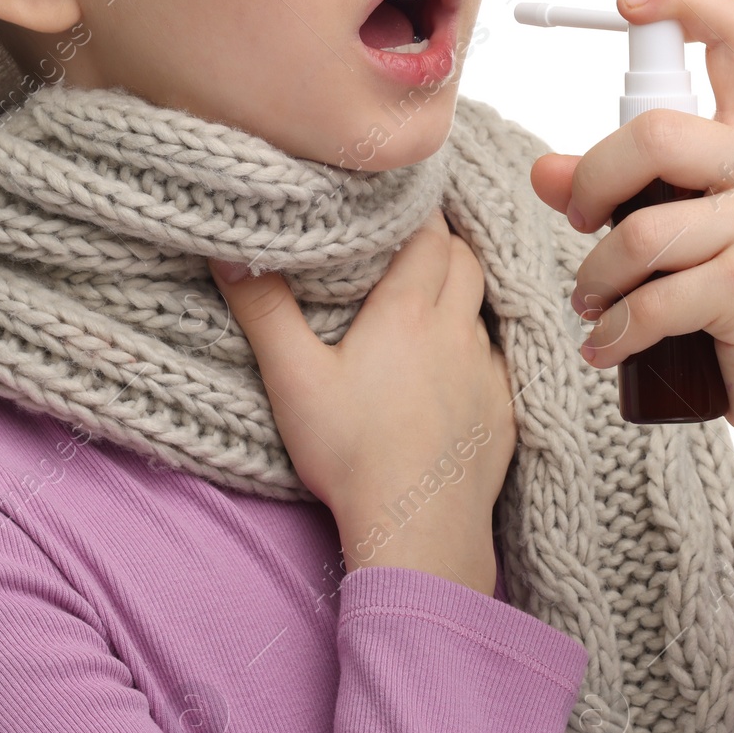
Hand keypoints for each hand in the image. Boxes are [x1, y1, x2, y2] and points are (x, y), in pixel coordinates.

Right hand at [207, 207, 515, 595]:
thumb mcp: (293, 378)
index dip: (417, 213)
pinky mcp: (504, 410)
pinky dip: (478, 348)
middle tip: (412, 243)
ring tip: (429, 301)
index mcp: (409, 309)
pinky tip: (454, 367)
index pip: (430, 234)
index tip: (399, 202)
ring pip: (482, 308)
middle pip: (465, 261)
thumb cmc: (352, 453)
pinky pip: (500, 359)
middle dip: (444, 244)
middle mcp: (457, 329)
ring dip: (462, 294)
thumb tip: (230, 250)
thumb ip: (263, 310)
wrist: (418, 529)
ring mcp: (487, 370)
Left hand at [527, 0, 733, 446]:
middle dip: (593, 182)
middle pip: (653, 132)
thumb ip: (620, 190)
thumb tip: (543, 171)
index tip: (626, 1)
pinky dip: (613, 330)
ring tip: (594, 301)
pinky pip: (651, 300)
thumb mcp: (688, 229)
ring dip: (596, 276)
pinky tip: (607, 345)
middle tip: (579, 222)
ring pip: (640, 230)